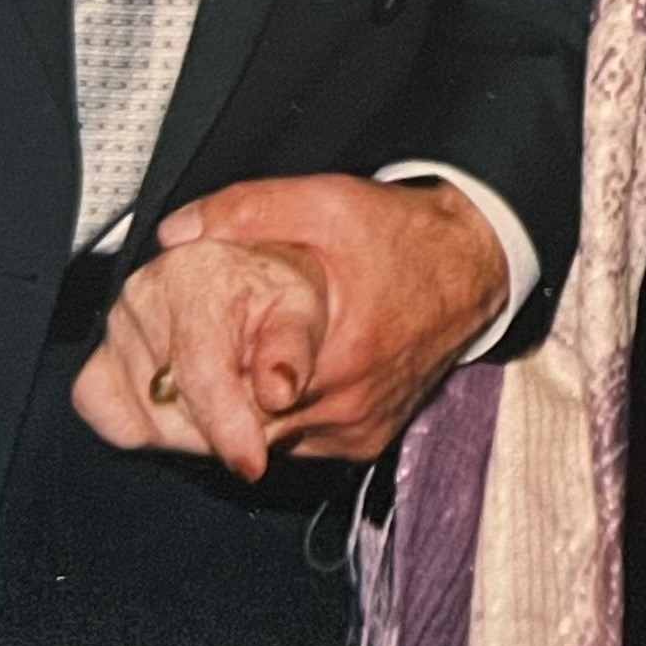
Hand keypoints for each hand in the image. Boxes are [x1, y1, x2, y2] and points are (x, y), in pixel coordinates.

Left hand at [74, 175, 506, 477]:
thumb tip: (175, 234)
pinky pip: (300, 443)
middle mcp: (350, 406)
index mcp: (338, 353)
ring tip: (240, 361)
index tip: (171, 386)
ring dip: (245, 410)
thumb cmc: (402, 235)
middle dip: (213, 396)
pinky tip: (278, 375)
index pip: (245, 404)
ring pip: (268, 441)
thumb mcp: (327, 203)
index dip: (201, 396)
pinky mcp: (366, 442)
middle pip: (244, 429)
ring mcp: (358, 431)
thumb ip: (249, 210)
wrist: (475, 265)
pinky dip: (280, 416)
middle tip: (193, 360)